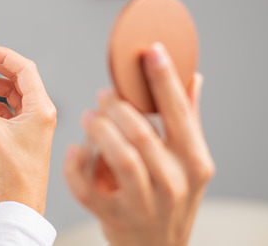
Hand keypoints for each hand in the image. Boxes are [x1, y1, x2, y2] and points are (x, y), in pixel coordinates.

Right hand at [0, 44, 56, 214]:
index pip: (24, 69)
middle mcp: (42, 111)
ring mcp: (34, 121)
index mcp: (41, 108)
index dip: (4, 55)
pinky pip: (10, 108)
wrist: (22, 200)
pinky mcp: (26, 131)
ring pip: (13, 93)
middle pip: (20, 78)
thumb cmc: (15, 172)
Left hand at [63, 43, 214, 245]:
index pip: (179, 114)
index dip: (163, 80)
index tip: (150, 51)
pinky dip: (76, 167)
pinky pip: (88, 189)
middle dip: (119, 106)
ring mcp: (144, 204)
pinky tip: (73, 149)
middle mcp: (174, 183)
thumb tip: (192, 75)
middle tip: (103, 92)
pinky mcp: (114, 217)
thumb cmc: (172, 196)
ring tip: (89, 116)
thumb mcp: (189, 162)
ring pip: (121, 158)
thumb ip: (188, 118)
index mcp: (194, 161)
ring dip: (99, 131)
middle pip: (143, 134)